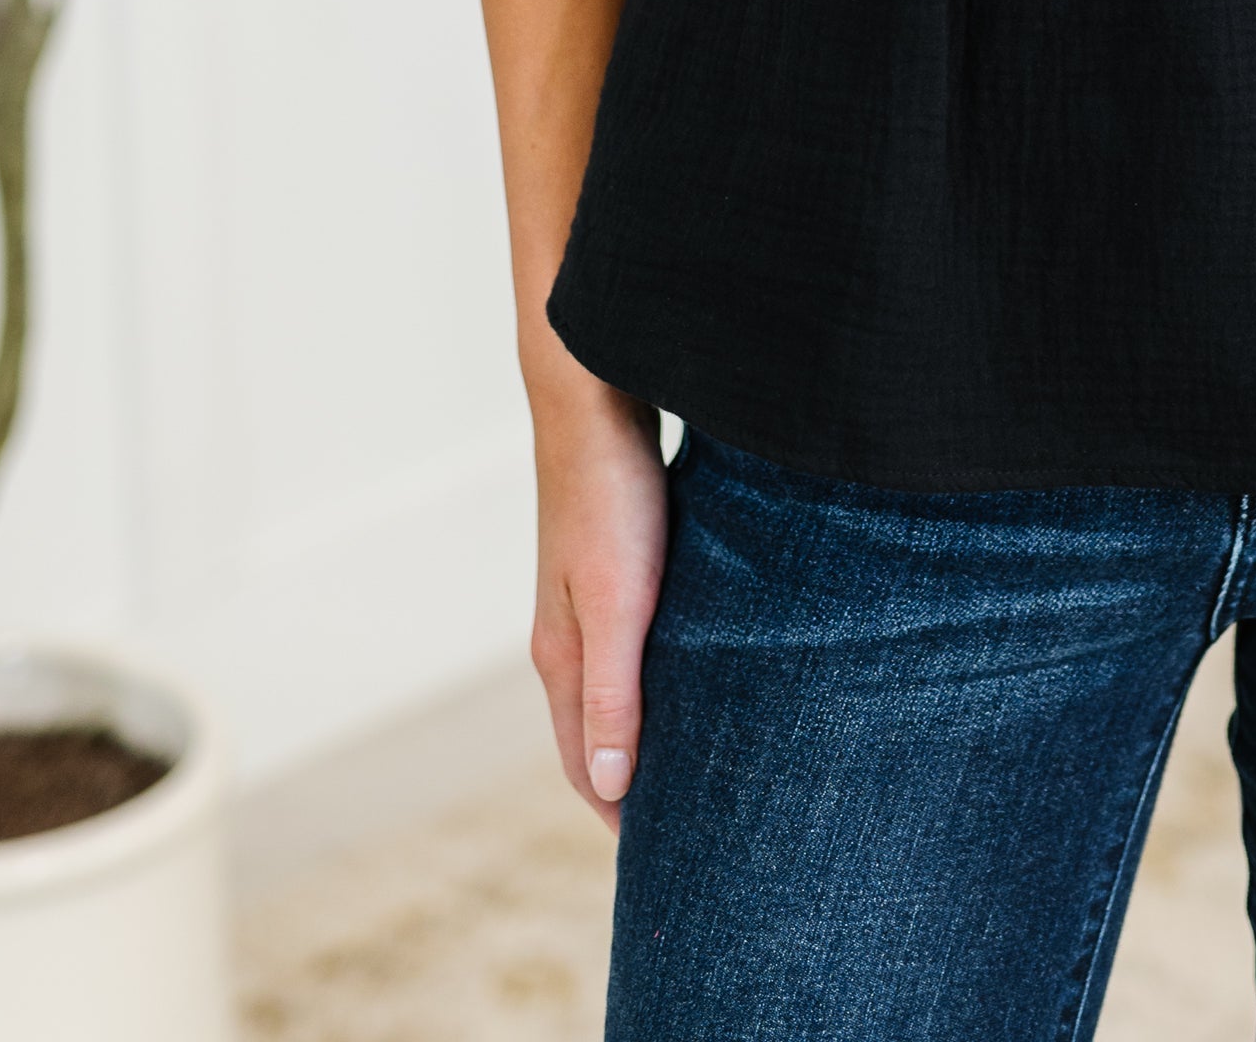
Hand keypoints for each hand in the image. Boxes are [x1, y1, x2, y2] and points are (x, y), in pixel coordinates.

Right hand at [528, 355, 671, 826]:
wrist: (594, 394)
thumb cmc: (611, 494)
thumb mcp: (617, 601)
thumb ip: (614, 692)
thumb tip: (609, 788)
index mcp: (561, 652)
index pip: (583, 761)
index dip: (616, 812)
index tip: (658, 862)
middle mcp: (566, 631)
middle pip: (593, 730)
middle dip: (626, 783)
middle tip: (681, 828)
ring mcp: (586, 594)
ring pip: (615, 684)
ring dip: (643, 728)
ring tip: (692, 761)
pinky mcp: (614, 558)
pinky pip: (634, 640)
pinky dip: (656, 675)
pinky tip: (695, 670)